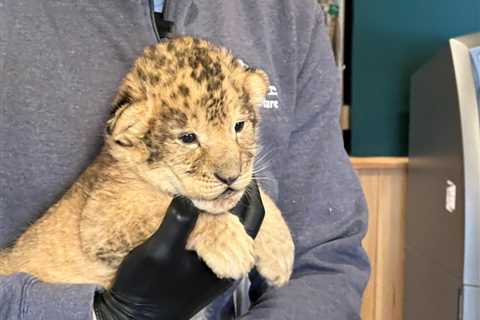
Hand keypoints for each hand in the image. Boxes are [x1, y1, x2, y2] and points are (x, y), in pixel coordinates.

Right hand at [93, 180, 264, 319]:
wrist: (133, 318)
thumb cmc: (147, 289)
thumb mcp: (159, 252)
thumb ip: (179, 222)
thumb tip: (192, 195)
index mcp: (228, 261)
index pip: (254, 219)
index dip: (250, 193)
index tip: (240, 171)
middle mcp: (228, 265)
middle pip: (245, 222)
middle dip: (238, 198)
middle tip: (225, 173)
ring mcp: (215, 267)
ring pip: (231, 230)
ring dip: (225, 208)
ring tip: (213, 185)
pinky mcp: (201, 268)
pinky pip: (216, 238)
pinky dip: (213, 220)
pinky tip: (198, 209)